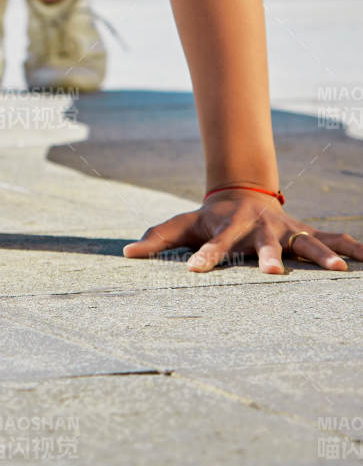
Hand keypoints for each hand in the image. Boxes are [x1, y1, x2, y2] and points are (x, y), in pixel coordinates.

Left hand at [122, 191, 362, 273]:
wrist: (241, 190)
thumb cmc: (208, 216)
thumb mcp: (181, 224)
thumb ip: (156, 239)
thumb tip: (126, 255)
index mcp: (228, 229)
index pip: (212, 246)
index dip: (203, 258)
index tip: (193, 271)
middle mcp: (259, 230)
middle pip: (265, 246)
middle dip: (270, 259)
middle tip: (273, 274)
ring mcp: (285, 230)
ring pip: (305, 242)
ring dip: (322, 256)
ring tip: (338, 272)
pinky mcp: (305, 232)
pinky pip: (333, 238)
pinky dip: (352, 247)